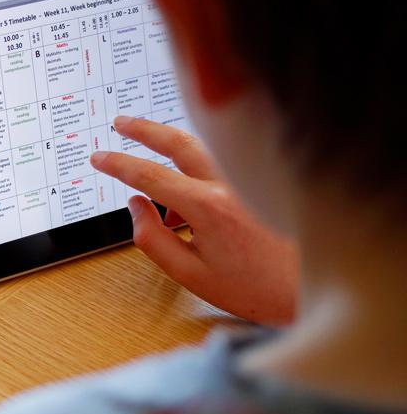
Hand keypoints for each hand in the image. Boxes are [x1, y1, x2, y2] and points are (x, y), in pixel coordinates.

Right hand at [90, 116, 297, 324]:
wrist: (315, 291)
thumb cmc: (257, 290)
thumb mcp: (190, 275)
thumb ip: (152, 239)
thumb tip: (135, 207)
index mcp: (209, 207)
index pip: (151, 175)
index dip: (118, 165)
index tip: (98, 158)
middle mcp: (231, 184)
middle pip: (179, 141)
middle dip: (145, 129)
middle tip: (121, 123)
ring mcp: (249, 180)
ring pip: (203, 150)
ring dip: (172, 151)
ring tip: (154, 177)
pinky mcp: (262, 184)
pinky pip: (220, 165)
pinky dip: (196, 171)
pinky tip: (189, 202)